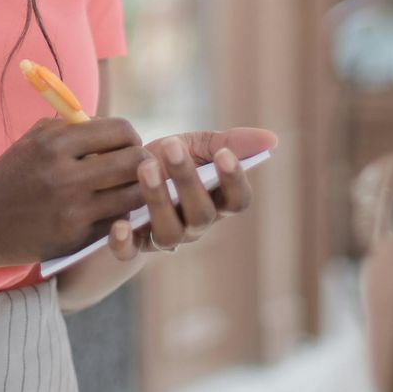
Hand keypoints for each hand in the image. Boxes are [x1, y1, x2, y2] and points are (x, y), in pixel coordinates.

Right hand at [0, 117, 149, 267]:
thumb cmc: (11, 176)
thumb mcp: (33, 141)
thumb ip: (73, 127)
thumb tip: (115, 129)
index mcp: (54, 143)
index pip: (119, 130)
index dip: (130, 136)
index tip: (126, 144)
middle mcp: (65, 175)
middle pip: (135, 162)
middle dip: (143, 162)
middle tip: (136, 167)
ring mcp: (71, 210)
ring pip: (134, 195)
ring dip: (137, 191)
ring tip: (128, 188)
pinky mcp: (74, 238)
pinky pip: (118, 221)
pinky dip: (121, 215)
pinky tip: (110, 210)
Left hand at [104, 127, 277, 263]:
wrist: (123, 173)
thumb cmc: (168, 159)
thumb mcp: (196, 146)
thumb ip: (230, 142)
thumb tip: (272, 139)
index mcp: (216, 201)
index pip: (236, 201)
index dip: (234, 180)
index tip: (223, 154)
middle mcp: (195, 225)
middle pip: (202, 214)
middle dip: (188, 180)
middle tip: (173, 146)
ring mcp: (164, 237)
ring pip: (169, 232)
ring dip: (158, 199)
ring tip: (145, 165)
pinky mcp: (133, 244)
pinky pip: (130, 252)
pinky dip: (124, 243)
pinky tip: (120, 224)